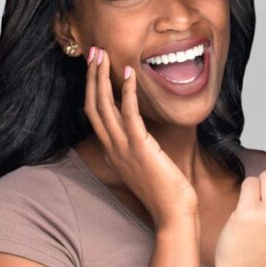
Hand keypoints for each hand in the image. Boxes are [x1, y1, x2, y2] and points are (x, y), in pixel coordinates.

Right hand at [84, 47, 198, 227]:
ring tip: (103, 55)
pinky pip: (129, 114)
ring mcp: (124, 148)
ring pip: (103, 106)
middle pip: (92, 105)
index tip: (95, 67)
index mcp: (113, 151)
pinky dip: (126, 92)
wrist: (174, 214)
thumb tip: (140, 132)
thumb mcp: (144, 165)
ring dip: (102, 78)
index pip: (94, 114)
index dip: (91, 88)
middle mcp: (113, 148)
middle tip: (93, 52)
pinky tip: (129, 74)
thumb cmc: (165, 191)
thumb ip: (137, 148)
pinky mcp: (140, 147)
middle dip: (91, 77)